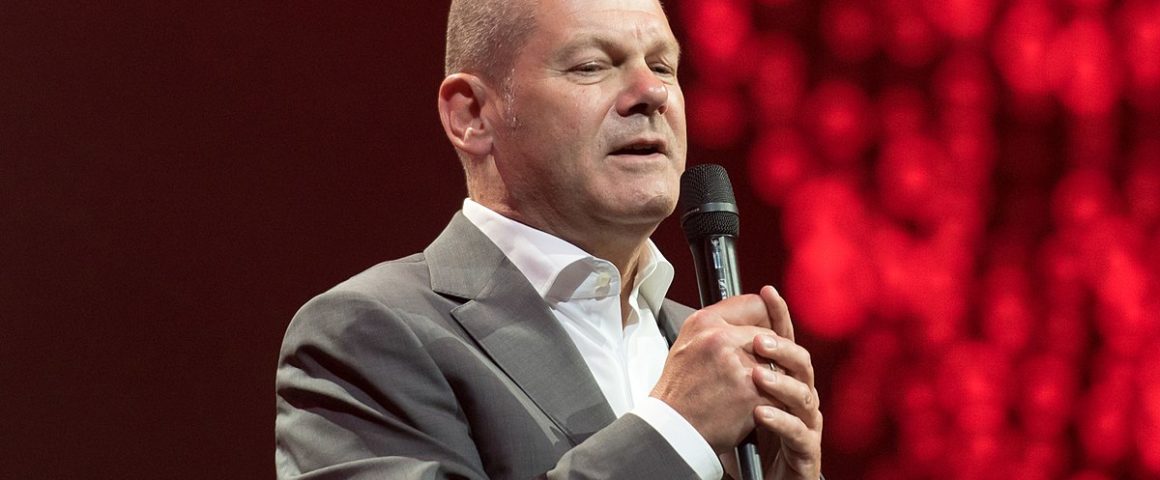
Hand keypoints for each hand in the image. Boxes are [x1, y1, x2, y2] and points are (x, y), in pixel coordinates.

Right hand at [649, 292, 781, 451]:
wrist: (674, 431)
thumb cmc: (679, 393)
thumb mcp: (687, 345)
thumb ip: (715, 327)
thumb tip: (745, 320)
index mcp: (704, 323)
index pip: (754, 304)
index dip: (761, 319)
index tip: (762, 331)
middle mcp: (721, 338)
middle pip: (769, 335)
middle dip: (766, 353)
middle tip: (752, 369)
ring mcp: (739, 364)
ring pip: (778, 361)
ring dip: (772, 376)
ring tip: (750, 388)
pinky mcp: (753, 391)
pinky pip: (779, 388)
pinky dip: (772, 399)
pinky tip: (754, 404)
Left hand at [751, 286, 822, 479]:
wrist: (762, 479)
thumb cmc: (751, 437)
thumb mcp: (738, 396)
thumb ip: (732, 365)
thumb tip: (712, 329)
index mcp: (784, 380)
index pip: (784, 340)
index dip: (778, 315)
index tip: (767, 291)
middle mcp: (800, 397)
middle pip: (801, 363)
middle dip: (780, 348)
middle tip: (758, 340)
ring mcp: (806, 423)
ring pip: (804, 395)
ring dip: (780, 382)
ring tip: (758, 375)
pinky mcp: (805, 451)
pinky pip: (799, 432)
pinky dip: (780, 421)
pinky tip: (761, 413)